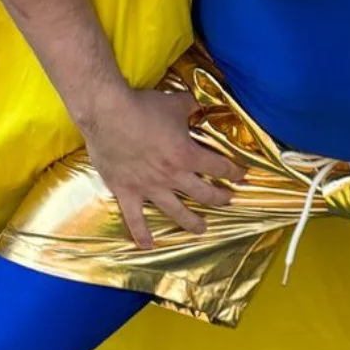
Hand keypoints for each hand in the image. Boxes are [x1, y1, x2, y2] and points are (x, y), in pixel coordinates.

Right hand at [80, 84, 243, 250]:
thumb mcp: (176, 102)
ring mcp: (149, 187)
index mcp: (186, 155)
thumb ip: (192, 107)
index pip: (219, 167)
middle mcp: (172, 176)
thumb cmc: (142, 107)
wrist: (107, 114)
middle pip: (203, 194)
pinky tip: (148, 246)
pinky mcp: (127, 191)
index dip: (234, 172)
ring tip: (202, 229)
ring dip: (191, 222)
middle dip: (219, 198)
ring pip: (176, 211)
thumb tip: (201, 106)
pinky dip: (141, 234)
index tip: (242, 175)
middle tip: (227, 201)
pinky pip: (135, 218)